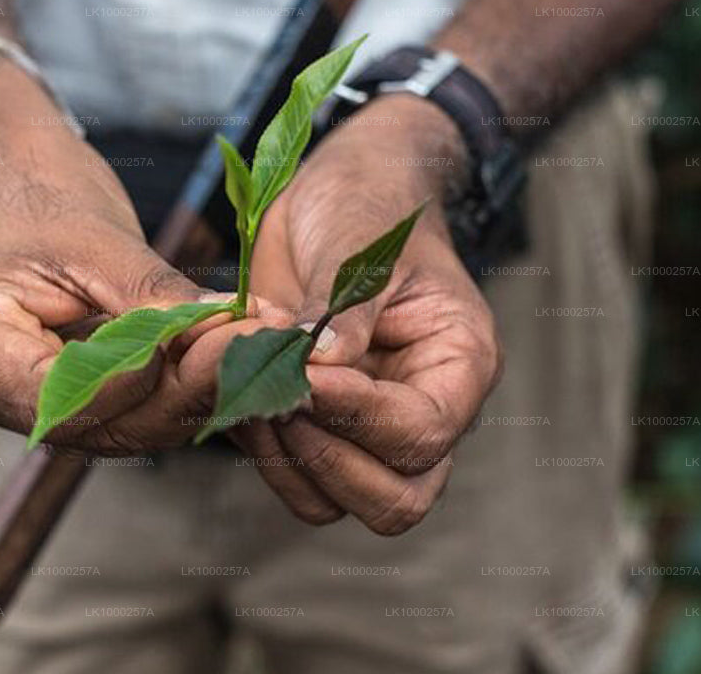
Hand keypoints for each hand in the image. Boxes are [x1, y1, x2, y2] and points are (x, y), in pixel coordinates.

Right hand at [0, 55, 279, 454]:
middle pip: (95, 422)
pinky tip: (223, 356)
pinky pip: (116, 409)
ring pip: (114, 424)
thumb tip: (231, 329)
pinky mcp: (51, 399)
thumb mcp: (98, 237)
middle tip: (253, 348)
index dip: (140, 382)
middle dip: (181, 389)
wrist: (9, 176)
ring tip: (251, 348)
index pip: (61, 399)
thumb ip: (155, 296)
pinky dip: (171, 386)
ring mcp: (11, 403)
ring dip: (188, 392)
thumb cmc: (38, 191)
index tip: (213, 347)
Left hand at [235, 95, 501, 533]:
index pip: (422, 432)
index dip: (361, 415)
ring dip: (288, 461)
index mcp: (459, 366)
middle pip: (395, 500)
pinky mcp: (318, 428)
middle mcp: (422, 412)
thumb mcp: (360, 243)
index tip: (306, 374)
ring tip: (255, 391)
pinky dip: (263, 454)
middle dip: (329, 460)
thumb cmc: (366, 207)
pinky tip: (241, 393)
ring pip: (336, 502)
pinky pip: (294, 480)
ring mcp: (369, 429)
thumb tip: (319, 369)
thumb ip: (344, 309)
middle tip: (280, 397)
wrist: (335, 197)